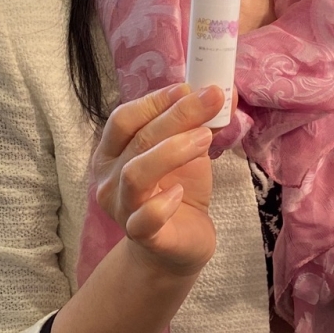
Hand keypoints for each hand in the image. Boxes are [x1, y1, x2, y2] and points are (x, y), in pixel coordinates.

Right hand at [92, 83, 224, 276]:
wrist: (179, 244)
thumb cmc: (178, 191)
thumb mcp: (189, 151)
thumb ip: (200, 122)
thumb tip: (224, 91)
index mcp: (113, 152)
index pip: (124, 118)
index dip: (156, 100)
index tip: (189, 88)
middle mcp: (109, 179)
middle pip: (138, 139)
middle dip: (178, 114)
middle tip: (211, 100)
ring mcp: (123, 209)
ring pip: (135, 175)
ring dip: (172, 151)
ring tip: (205, 138)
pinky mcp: (144, 237)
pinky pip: (144, 220)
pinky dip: (162, 204)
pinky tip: (181, 193)